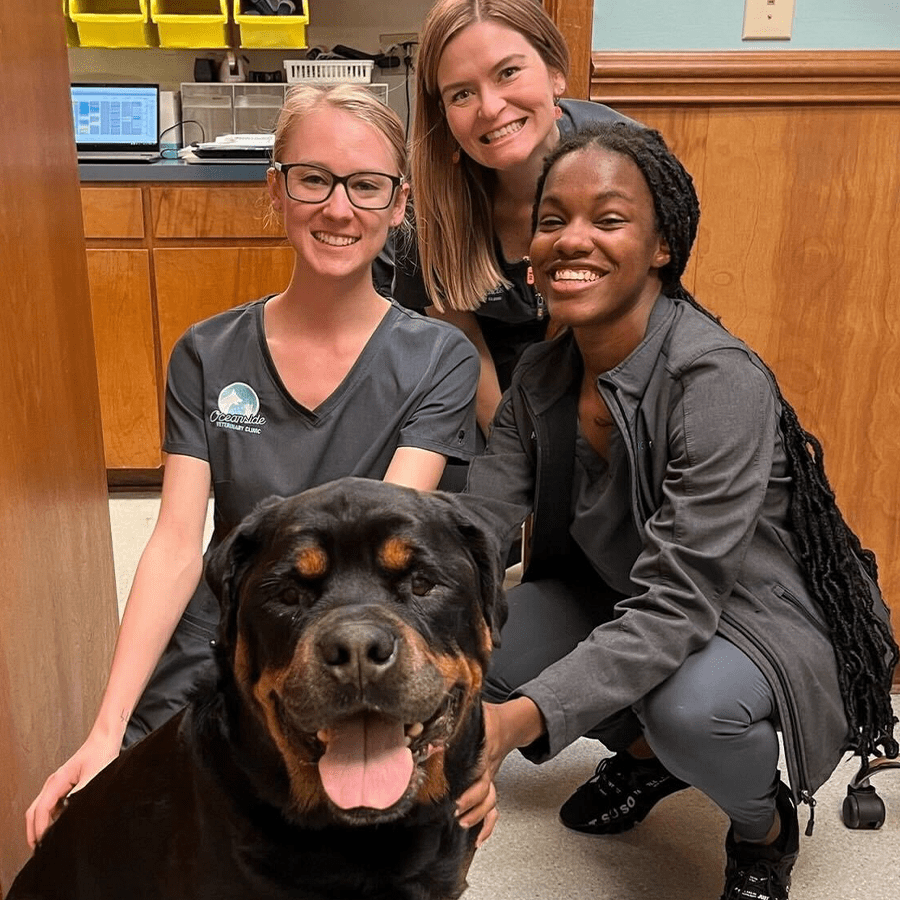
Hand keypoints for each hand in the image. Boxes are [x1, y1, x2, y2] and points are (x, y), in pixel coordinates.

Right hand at [25, 730, 120, 847]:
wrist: (106, 739)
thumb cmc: (101, 753)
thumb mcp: (94, 776)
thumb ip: (82, 795)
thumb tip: (73, 813)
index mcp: (57, 781)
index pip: (41, 810)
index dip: (40, 829)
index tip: (44, 844)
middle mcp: (53, 783)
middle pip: (34, 812)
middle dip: (34, 832)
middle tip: (40, 849)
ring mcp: (57, 785)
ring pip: (41, 809)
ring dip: (41, 826)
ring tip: (48, 842)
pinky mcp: (64, 786)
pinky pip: (51, 806)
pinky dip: (50, 818)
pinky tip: (59, 826)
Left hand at [456, 697, 544, 845]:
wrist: (505, 727)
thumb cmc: (484, 722)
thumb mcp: (469, 720)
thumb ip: (448, 729)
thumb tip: (429, 741)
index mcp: (482, 752)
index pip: (478, 766)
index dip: (468, 779)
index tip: (454, 790)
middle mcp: (488, 768)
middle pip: (484, 787)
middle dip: (470, 800)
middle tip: (455, 808)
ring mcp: (490, 780)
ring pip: (490, 801)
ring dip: (478, 814)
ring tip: (463, 823)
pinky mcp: (490, 790)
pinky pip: (493, 811)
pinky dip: (488, 826)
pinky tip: (479, 838)